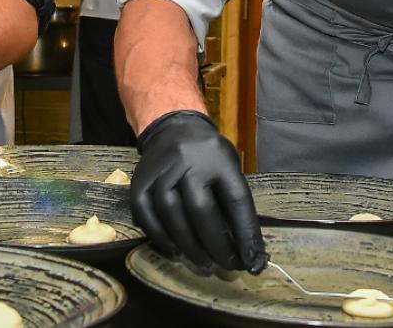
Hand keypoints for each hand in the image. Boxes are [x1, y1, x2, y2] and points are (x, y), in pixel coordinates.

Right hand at [131, 110, 267, 273]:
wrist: (173, 128)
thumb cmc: (208, 155)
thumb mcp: (229, 166)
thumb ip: (235, 202)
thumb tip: (249, 248)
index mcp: (219, 158)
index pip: (236, 199)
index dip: (245, 232)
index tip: (252, 259)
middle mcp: (189, 162)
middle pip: (201, 209)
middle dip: (216, 244)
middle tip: (226, 266)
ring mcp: (161, 171)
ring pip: (172, 214)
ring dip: (189, 245)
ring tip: (203, 263)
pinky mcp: (140, 181)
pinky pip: (146, 215)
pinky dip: (161, 238)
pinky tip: (175, 251)